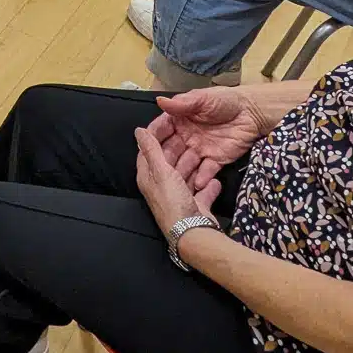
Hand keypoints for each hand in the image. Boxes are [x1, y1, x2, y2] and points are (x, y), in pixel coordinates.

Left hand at [134, 124, 221, 239]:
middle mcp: (162, 186)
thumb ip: (152, 150)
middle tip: (191, 131)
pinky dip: (208, 184)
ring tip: (204, 149)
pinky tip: (214, 178)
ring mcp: (179, 196)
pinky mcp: (195, 205)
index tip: (170, 118)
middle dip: (179, 145)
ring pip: (186, 173)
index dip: (157, 132)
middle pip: (170, 160)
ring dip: (195, 163)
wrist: (193, 234)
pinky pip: (202, 190)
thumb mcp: (161, 172)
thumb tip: (138, 131)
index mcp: (148, 177)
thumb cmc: (173, 203)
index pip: (149, 149)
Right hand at [149, 88, 262, 181]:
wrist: (253, 112)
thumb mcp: (203, 99)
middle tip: (160, 169)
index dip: (154, 137)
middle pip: (171, 151)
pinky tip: (198, 184)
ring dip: (181, 173)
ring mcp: (200, 150)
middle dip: (165, 160)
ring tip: (177, 183)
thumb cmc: (225, 101)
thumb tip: (160, 101)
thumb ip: (183, 103)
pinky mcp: (216, 161)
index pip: (162, 130)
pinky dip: (202, 179)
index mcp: (180, 121)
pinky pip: (206, 172)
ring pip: (186, 164)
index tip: (146, 143)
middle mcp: (186, 137)